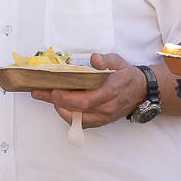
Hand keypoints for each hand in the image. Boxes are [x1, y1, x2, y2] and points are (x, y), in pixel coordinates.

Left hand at [30, 52, 146, 125]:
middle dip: (55, 101)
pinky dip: (68, 114)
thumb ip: (106, 60)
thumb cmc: (127, 76)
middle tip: (40, 92)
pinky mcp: (100, 122)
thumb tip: (94, 58)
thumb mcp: (119, 62)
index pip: (84, 100)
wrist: (141, 92)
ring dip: (59, 108)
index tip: (53, 89)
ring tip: (47, 96)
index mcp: (110, 93)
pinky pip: (80, 122)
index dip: (66, 97)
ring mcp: (102, 118)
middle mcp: (105, 108)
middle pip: (76, 110)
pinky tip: (59, 103)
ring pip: (75, 119)